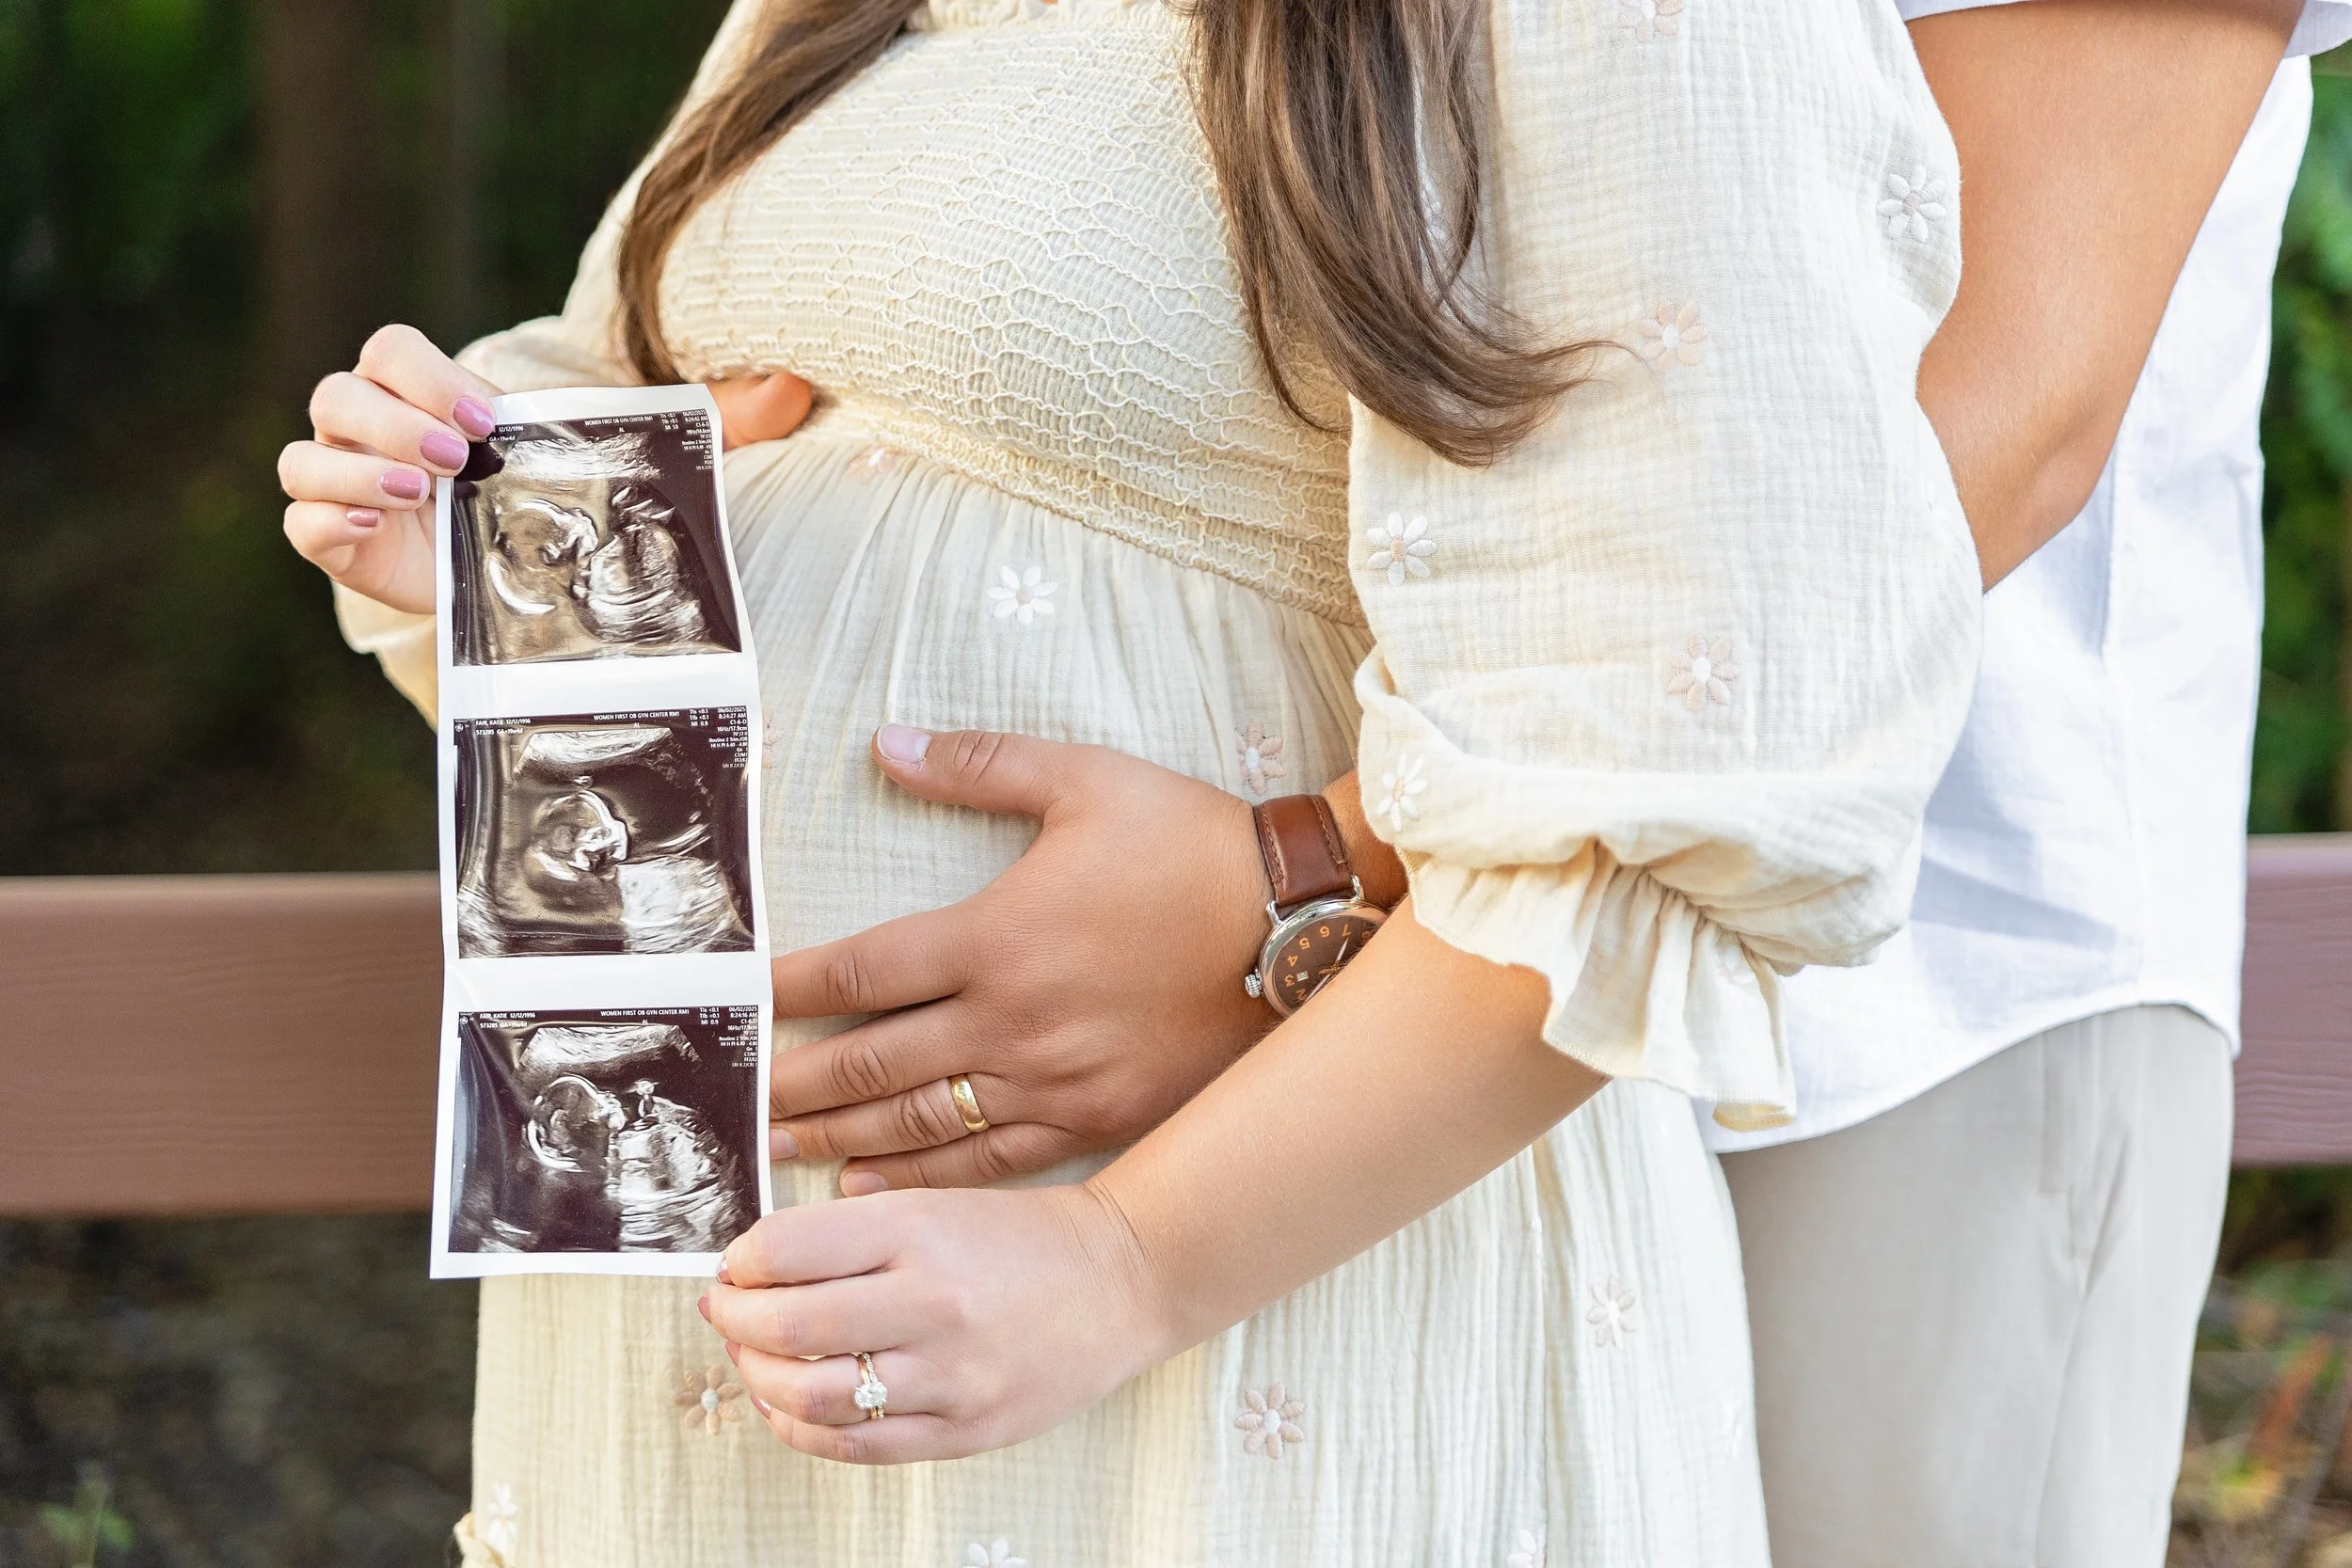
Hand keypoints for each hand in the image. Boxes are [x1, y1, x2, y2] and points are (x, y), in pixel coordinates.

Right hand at [278, 323, 812, 612]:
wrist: (535, 582)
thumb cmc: (572, 498)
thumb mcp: (641, 455)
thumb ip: (715, 416)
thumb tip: (800, 383)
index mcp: (433, 391)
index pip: (392, 347)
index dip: (428, 373)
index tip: (492, 417)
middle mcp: (381, 431)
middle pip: (338, 391)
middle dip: (393, 416)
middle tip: (461, 457)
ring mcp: (356, 489)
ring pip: (308, 454)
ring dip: (354, 466)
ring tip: (422, 493)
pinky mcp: (345, 548)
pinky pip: (300, 522)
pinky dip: (324, 520)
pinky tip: (371, 531)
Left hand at [702, 1181, 1165, 1462]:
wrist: (1124, 1279)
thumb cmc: (1024, 1238)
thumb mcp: (938, 1203)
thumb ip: (852, 1231)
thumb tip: (755, 1264)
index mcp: (921, 1230)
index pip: (787, 1249)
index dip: (740, 1260)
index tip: (734, 1265)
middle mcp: (933, 1302)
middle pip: (787, 1326)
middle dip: (734, 1319)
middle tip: (725, 1310)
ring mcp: (951, 1376)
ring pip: (810, 1396)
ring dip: (758, 1378)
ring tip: (754, 1359)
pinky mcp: (965, 1431)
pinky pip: (855, 1447)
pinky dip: (803, 1430)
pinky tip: (791, 1407)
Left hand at [769, 726, 1274, 1192]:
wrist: (1294, 925)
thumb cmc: (1190, 844)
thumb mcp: (1085, 780)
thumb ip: (978, 763)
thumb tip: (884, 743)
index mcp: (993, 933)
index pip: (860, 971)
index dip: (790, 990)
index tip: (740, 1008)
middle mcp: (1007, 1018)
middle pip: (870, 1060)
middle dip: (795, 1083)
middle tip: (736, 1106)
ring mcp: (1049, 1078)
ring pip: (917, 1119)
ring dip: (840, 1137)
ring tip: (778, 1152)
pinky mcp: (1094, 1117)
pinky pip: (988, 1159)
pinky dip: (923, 1177)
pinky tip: (872, 1186)